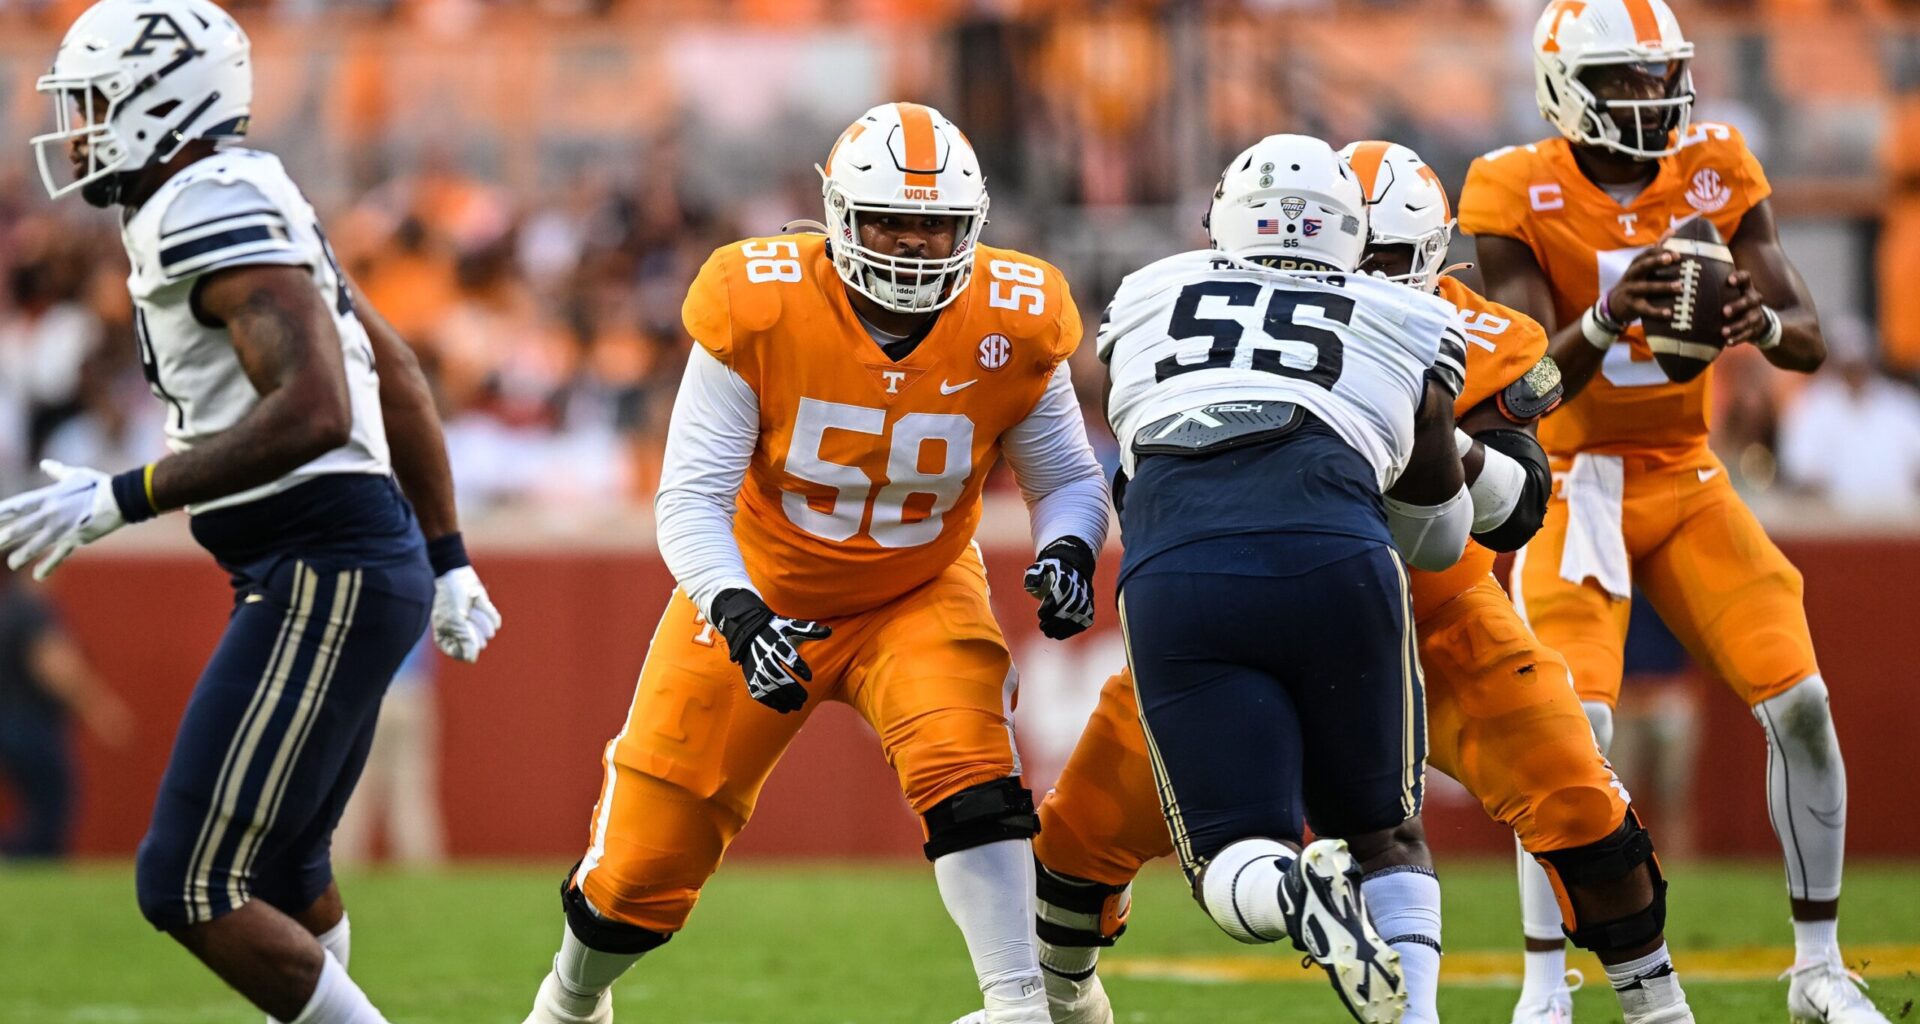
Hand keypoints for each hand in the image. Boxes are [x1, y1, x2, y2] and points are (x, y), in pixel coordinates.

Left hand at [0, 460, 125, 579]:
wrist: (121, 499)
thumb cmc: (98, 484)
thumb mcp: (75, 475)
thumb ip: (57, 472)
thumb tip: (46, 464)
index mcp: (49, 497)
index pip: (18, 506)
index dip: (2, 512)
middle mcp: (52, 513)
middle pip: (22, 528)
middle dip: (5, 536)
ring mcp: (63, 528)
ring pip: (37, 544)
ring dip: (22, 555)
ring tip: (11, 564)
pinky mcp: (76, 539)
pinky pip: (59, 554)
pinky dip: (48, 565)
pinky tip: (37, 576)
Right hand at [432, 566, 501, 661]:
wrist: (456, 574)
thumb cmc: (449, 598)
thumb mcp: (454, 620)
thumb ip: (465, 640)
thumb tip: (472, 659)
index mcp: (446, 640)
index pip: (463, 655)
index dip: (467, 643)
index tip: (463, 629)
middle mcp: (460, 635)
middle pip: (479, 643)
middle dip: (474, 626)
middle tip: (465, 614)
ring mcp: (474, 626)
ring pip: (489, 632)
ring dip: (481, 616)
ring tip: (469, 606)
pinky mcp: (485, 615)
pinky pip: (495, 621)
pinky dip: (487, 610)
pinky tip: (477, 602)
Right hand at [710, 589, 830, 713]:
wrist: (747, 631)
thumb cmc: (775, 630)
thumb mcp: (791, 626)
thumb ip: (810, 630)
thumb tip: (830, 631)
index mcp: (776, 643)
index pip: (787, 656)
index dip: (798, 667)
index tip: (809, 678)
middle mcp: (764, 656)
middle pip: (777, 675)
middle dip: (791, 688)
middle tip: (805, 698)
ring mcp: (756, 668)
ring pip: (768, 686)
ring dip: (782, 698)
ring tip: (797, 706)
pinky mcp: (750, 677)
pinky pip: (758, 692)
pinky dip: (770, 702)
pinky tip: (783, 708)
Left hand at [1024, 537, 1096, 639]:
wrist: (1076, 573)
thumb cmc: (1054, 573)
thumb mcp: (1042, 568)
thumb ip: (1034, 576)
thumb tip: (1031, 587)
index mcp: (1065, 583)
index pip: (1055, 602)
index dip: (1046, 611)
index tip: (1041, 614)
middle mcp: (1078, 595)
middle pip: (1061, 615)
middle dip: (1049, 624)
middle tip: (1043, 626)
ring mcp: (1085, 606)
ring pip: (1069, 624)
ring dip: (1057, 630)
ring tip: (1048, 631)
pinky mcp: (1089, 615)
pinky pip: (1077, 627)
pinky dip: (1067, 631)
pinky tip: (1058, 632)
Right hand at [1602, 249, 1682, 324]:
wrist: (1615, 305)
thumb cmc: (1636, 282)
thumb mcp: (1643, 266)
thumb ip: (1657, 249)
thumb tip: (1672, 230)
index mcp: (1636, 265)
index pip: (1646, 254)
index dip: (1660, 251)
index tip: (1677, 253)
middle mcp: (1631, 276)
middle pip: (1641, 266)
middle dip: (1655, 262)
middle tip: (1672, 258)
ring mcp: (1630, 291)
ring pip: (1645, 287)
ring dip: (1662, 286)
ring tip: (1679, 286)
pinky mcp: (1631, 306)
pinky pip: (1644, 309)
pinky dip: (1656, 312)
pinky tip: (1669, 313)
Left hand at [1719, 269, 1770, 345]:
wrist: (1756, 322)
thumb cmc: (1734, 302)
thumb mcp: (1729, 293)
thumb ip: (1715, 287)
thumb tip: (1685, 279)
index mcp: (1746, 288)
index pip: (1746, 277)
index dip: (1739, 277)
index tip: (1729, 280)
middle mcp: (1753, 300)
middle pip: (1749, 300)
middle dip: (1737, 306)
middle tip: (1724, 311)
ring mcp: (1756, 314)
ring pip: (1748, 320)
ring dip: (1736, 326)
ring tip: (1723, 332)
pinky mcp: (1755, 329)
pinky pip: (1747, 335)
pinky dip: (1737, 339)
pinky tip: (1728, 342)